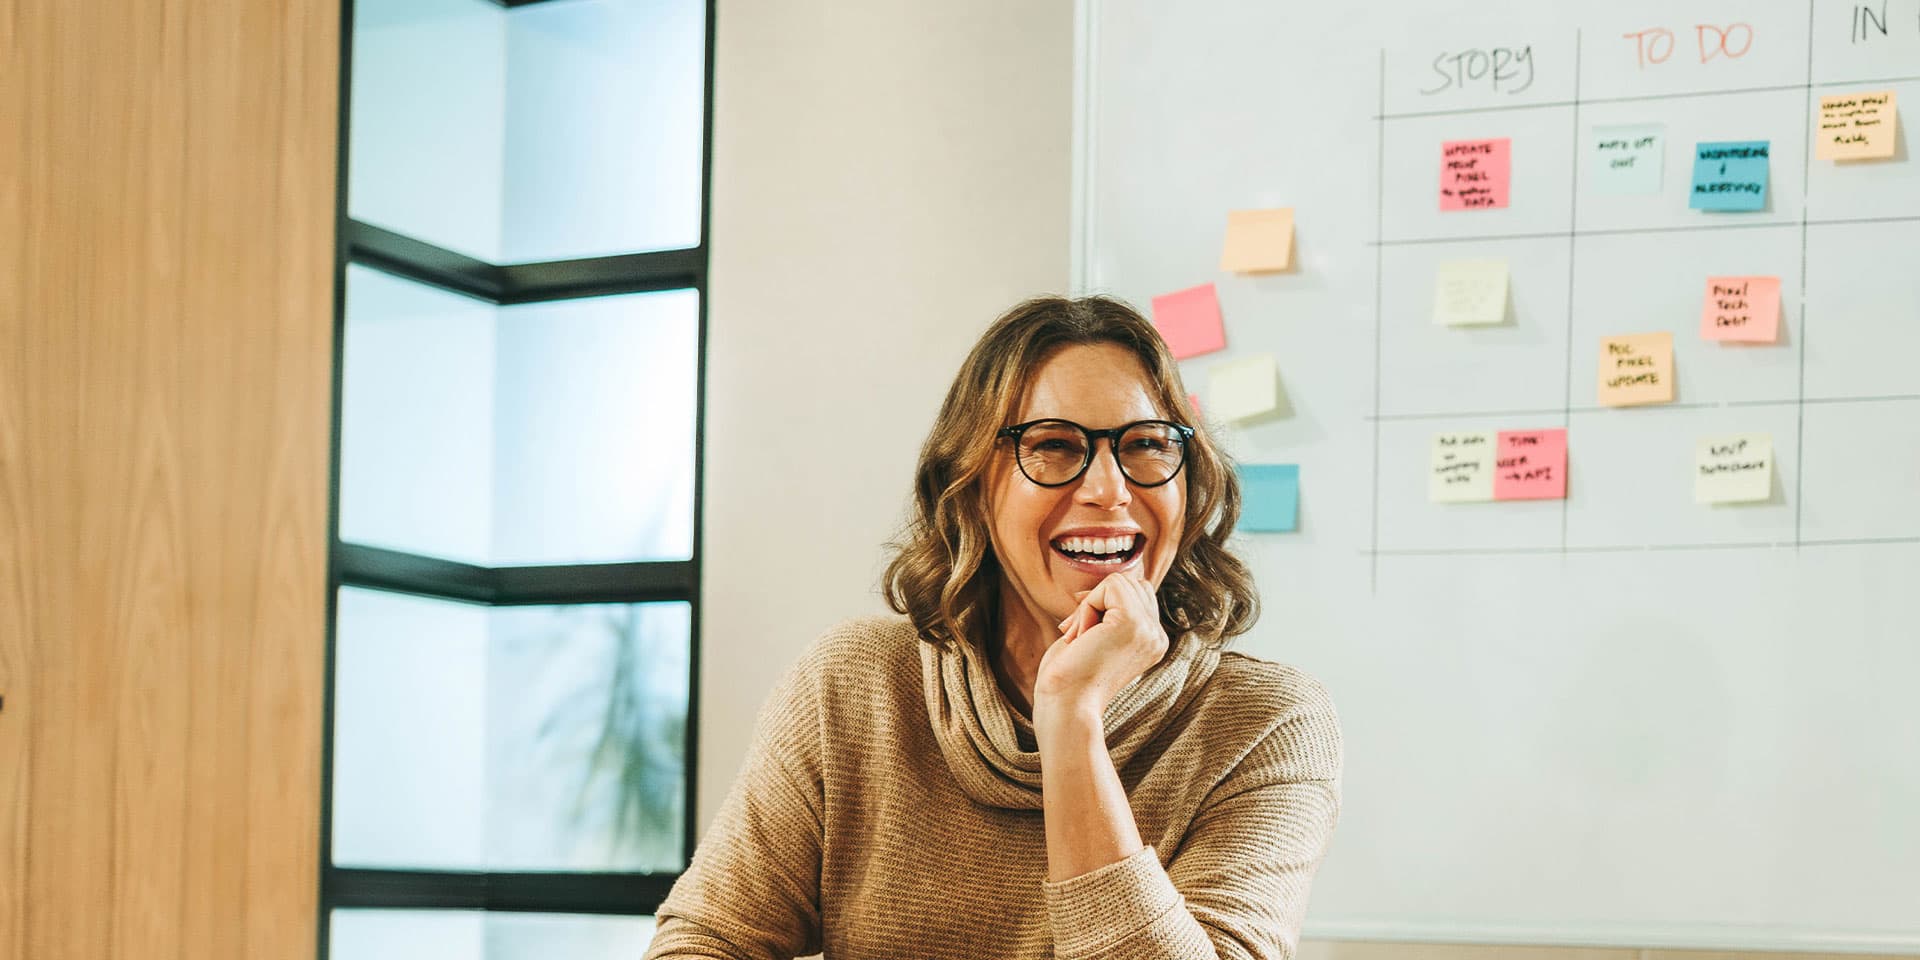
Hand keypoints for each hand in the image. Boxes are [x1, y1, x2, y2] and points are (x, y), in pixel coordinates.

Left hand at [1032, 573, 1170, 721]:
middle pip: (1131, 583)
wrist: (1067, 706)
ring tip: (1083, 639)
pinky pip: (1109, 586)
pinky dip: (1087, 607)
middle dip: (1097, 601)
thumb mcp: (1099, 638)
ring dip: (1090, 605)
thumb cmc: (1071, 676)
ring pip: (1119, 582)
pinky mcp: (1133, 623)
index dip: (1104, 602)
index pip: (1138, 594)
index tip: (1082, 633)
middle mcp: (1158, 636)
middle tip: (1081, 637)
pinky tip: (1082, 637)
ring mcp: (1150, 630)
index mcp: (1154, 642)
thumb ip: (1111, 613)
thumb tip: (1106, 583)